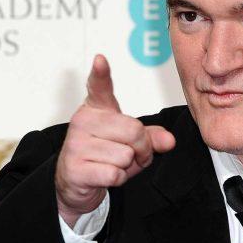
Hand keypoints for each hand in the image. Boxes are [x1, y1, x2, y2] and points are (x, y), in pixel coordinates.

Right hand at [54, 54, 175, 226]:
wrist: (73, 183)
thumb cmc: (103, 157)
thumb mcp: (130, 144)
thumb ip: (151, 137)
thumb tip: (169, 141)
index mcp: (97, 110)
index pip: (100, 87)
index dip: (101, 73)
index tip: (100, 60)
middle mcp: (83, 122)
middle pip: (134, 130)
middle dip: (142, 149)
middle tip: (133, 156)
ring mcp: (76, 144)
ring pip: (126, 155)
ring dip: (128, 167)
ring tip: (113, 165)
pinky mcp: (75, 168)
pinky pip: (115, 174)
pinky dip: (117, 179)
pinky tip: (103, 176)